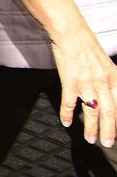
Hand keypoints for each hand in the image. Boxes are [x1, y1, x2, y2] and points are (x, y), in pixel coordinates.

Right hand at [51, 22, 116, 147]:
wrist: (71, 33)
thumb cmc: (86, 45)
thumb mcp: (106, 63)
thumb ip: (109, 79)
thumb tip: (109, 94)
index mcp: (114, 78)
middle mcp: (103, 83)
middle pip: (110, 112)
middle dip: (109, 131)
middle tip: (108, 143)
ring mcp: (87, 83)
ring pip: (92, 111)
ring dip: (91, 127)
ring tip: (90, 139)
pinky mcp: (70, 81)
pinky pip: (69, 102)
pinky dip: (67, 113)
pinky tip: (65, 121)